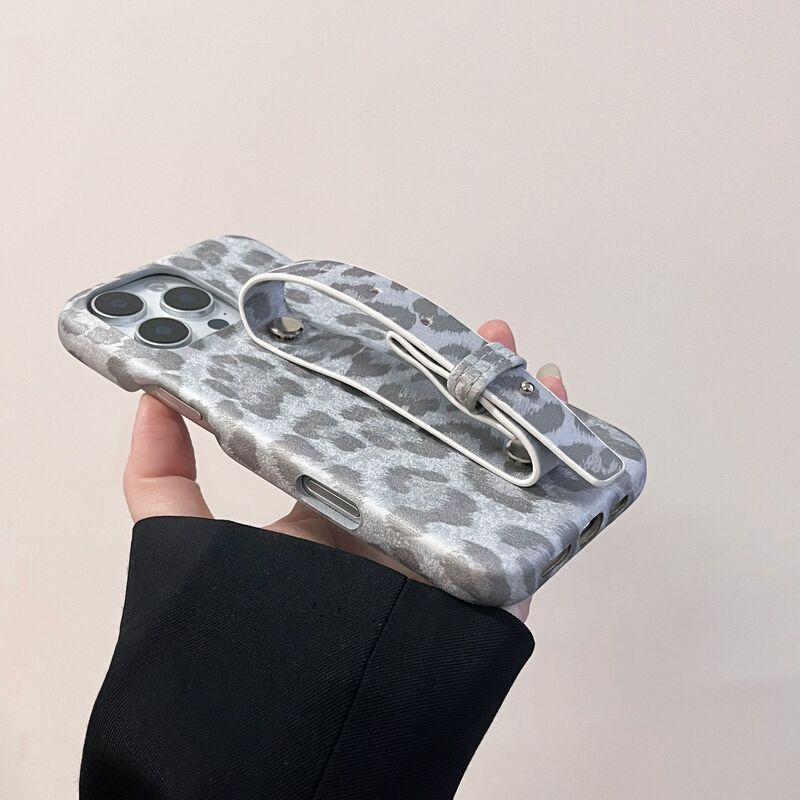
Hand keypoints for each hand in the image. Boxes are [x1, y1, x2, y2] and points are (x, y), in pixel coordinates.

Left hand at [123, 319, 566, 622]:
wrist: (302, 732)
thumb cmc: (248, 637)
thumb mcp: (190, 545)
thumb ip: (161, 477)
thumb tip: (149, 396)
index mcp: (340, 503)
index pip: (372, 430)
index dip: (393, 381)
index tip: (406, 331)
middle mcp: (396, 520)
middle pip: (442, 441)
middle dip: (466, 389)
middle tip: (483, 336)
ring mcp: (445, 547)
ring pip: (493, 471)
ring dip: (515, 418)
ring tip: (525, 365)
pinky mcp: (488, 582)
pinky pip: (532, 524)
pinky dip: (557, 478)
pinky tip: (565, 426)